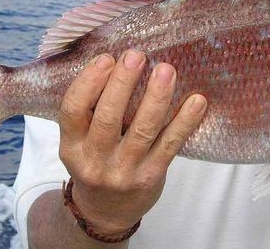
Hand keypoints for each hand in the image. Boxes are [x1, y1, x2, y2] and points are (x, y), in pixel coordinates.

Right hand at [58, 50, 206, 235]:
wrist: (106, 213)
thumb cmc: (97, 163)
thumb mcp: (80, 142)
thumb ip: (91, 111)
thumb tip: (118, 62)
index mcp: (71, 146)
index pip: (73, 110)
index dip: (88, 82)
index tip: (106, 58)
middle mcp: (94, 160)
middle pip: (108, 118)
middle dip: (122, 83)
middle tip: (136, 56)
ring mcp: (123, 171)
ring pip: (142, 130)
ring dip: (156, 97)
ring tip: (166, 70)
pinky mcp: (150, 177)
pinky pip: (170, 145)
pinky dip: (185, 122)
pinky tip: (197, 101)